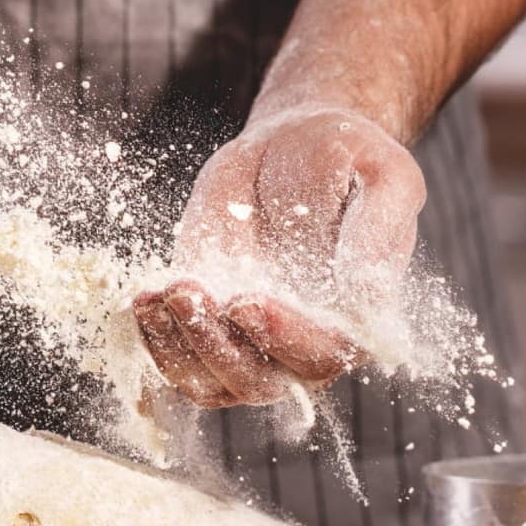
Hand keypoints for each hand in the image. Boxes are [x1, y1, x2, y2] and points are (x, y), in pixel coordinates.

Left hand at [133, 107, 425, 407]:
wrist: (294, 143)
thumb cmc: (348, 158)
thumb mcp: (382, 177)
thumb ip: (378, 233)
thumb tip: (368, 296)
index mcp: (352, 321)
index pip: (320, 355)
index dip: (282, 338)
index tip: (247, 302)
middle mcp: (299, 343)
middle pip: (258, 382)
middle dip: (217, 347)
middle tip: (188, 293)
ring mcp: (247, 338)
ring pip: (209, 382)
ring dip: (177, 348)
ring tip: (158, 295)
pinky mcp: (206, 320)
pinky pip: (175, 357)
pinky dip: (153, 337)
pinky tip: (143, 298)